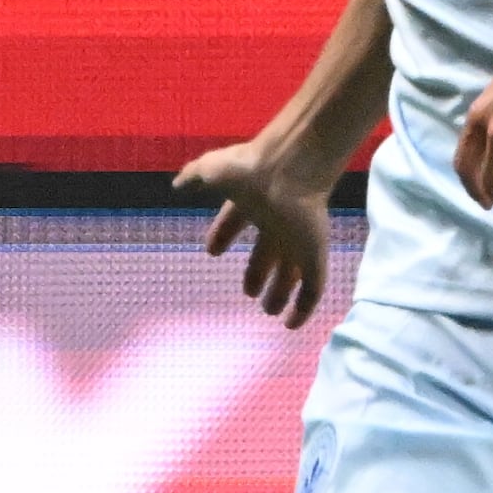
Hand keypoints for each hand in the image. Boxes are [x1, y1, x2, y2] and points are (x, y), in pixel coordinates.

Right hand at [174, 138, 337, 324]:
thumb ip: (195, 176)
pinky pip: (311, 288)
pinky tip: (292, 324)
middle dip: (258, 273)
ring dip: (280, 293)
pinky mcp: (315, 255)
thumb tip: (177, 184)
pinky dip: (302, 308)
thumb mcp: (212, 171)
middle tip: (250, 294)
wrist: (289, 168)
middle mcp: (277, 222)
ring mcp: (298, 240)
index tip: (212, 251)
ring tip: (269, 312)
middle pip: (268, 253)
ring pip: (290, 273)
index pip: (236, 221)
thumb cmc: (249, 169)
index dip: (224, 235)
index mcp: (253, 202)